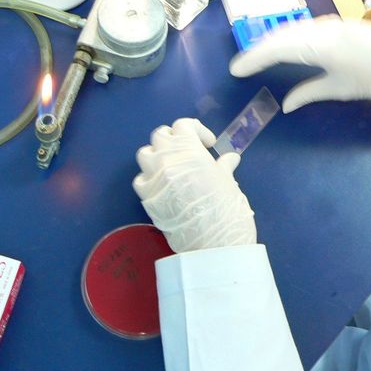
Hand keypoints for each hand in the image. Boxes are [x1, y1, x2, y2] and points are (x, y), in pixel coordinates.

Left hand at [133, 118, 255, 252]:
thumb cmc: (226, 209)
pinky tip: (164, 185)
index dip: (197, 130)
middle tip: (190, 151)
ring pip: (145, 153)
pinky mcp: (146, 198)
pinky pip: (141, 179)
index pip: (183, 125)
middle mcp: (166, 159)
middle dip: (175, 139)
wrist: (212, 245)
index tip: (208, 144)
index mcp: (189, 150)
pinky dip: (150, 177)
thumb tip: (229, 158)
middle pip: (161, 136)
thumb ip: (224, 166)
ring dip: (158, 154)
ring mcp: (152, 178)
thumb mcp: (229, 183)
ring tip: (173, 165)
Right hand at [229, 16, 370, 112]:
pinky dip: (287, 38)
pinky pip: (302, 28)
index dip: (253, 59)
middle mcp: (319, 29)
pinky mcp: (336, 24)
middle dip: (258, 50)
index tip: (236, 70)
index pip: (275, 49)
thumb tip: (286, 104)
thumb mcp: (341, 89)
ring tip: (258, 57)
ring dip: (271, 42)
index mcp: (318, 46)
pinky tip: (284, 47)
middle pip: (279, 36)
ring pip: (290, 30)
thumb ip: (309, 94)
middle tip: (242, 65)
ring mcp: (328, 24)